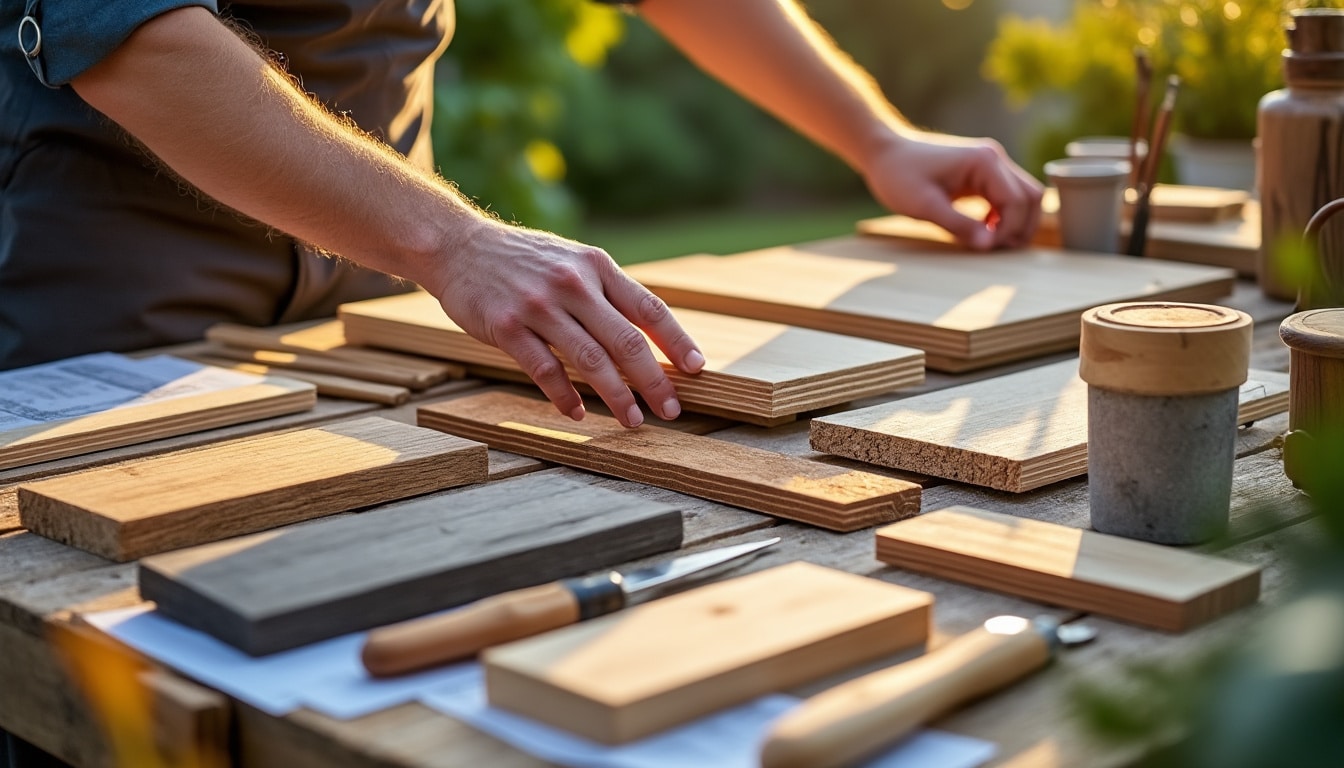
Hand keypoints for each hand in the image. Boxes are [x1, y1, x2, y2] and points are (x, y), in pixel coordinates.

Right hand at [429, 219, 704, 427]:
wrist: (459, 246)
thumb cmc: (524, 260)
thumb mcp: (572, 261)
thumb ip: (607, 292)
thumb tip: (650, 334)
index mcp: (596, 266)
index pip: (649, 308)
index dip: (677, 341)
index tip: (696, 369)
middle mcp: (573, 284)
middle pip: (626, 341)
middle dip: (654, 381)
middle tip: (672, 410)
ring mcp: (539, 306)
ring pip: (590, 361)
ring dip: (617, 397)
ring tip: (633, 421)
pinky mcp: (507, 327)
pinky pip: (545, 370)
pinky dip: (564, 396)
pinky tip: (576, 413)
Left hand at [862, 131, 1042, 250]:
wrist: (883, 153)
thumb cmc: (899, 176)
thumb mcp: (924, 206)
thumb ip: (959, 225)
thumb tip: (988, 246)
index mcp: (985, 162)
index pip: (1017, 201)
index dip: (1007, 230)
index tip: (985, 248)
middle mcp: (994, 158)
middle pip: (1031, 197)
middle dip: (1020, 227)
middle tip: (996, 249)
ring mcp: (990, 162)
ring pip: (1024, 195)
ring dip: (1015, 221)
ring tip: (993, 242)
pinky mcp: (982, 171)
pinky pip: (1007, 194)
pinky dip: (1004, 215)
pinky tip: (985, 229)